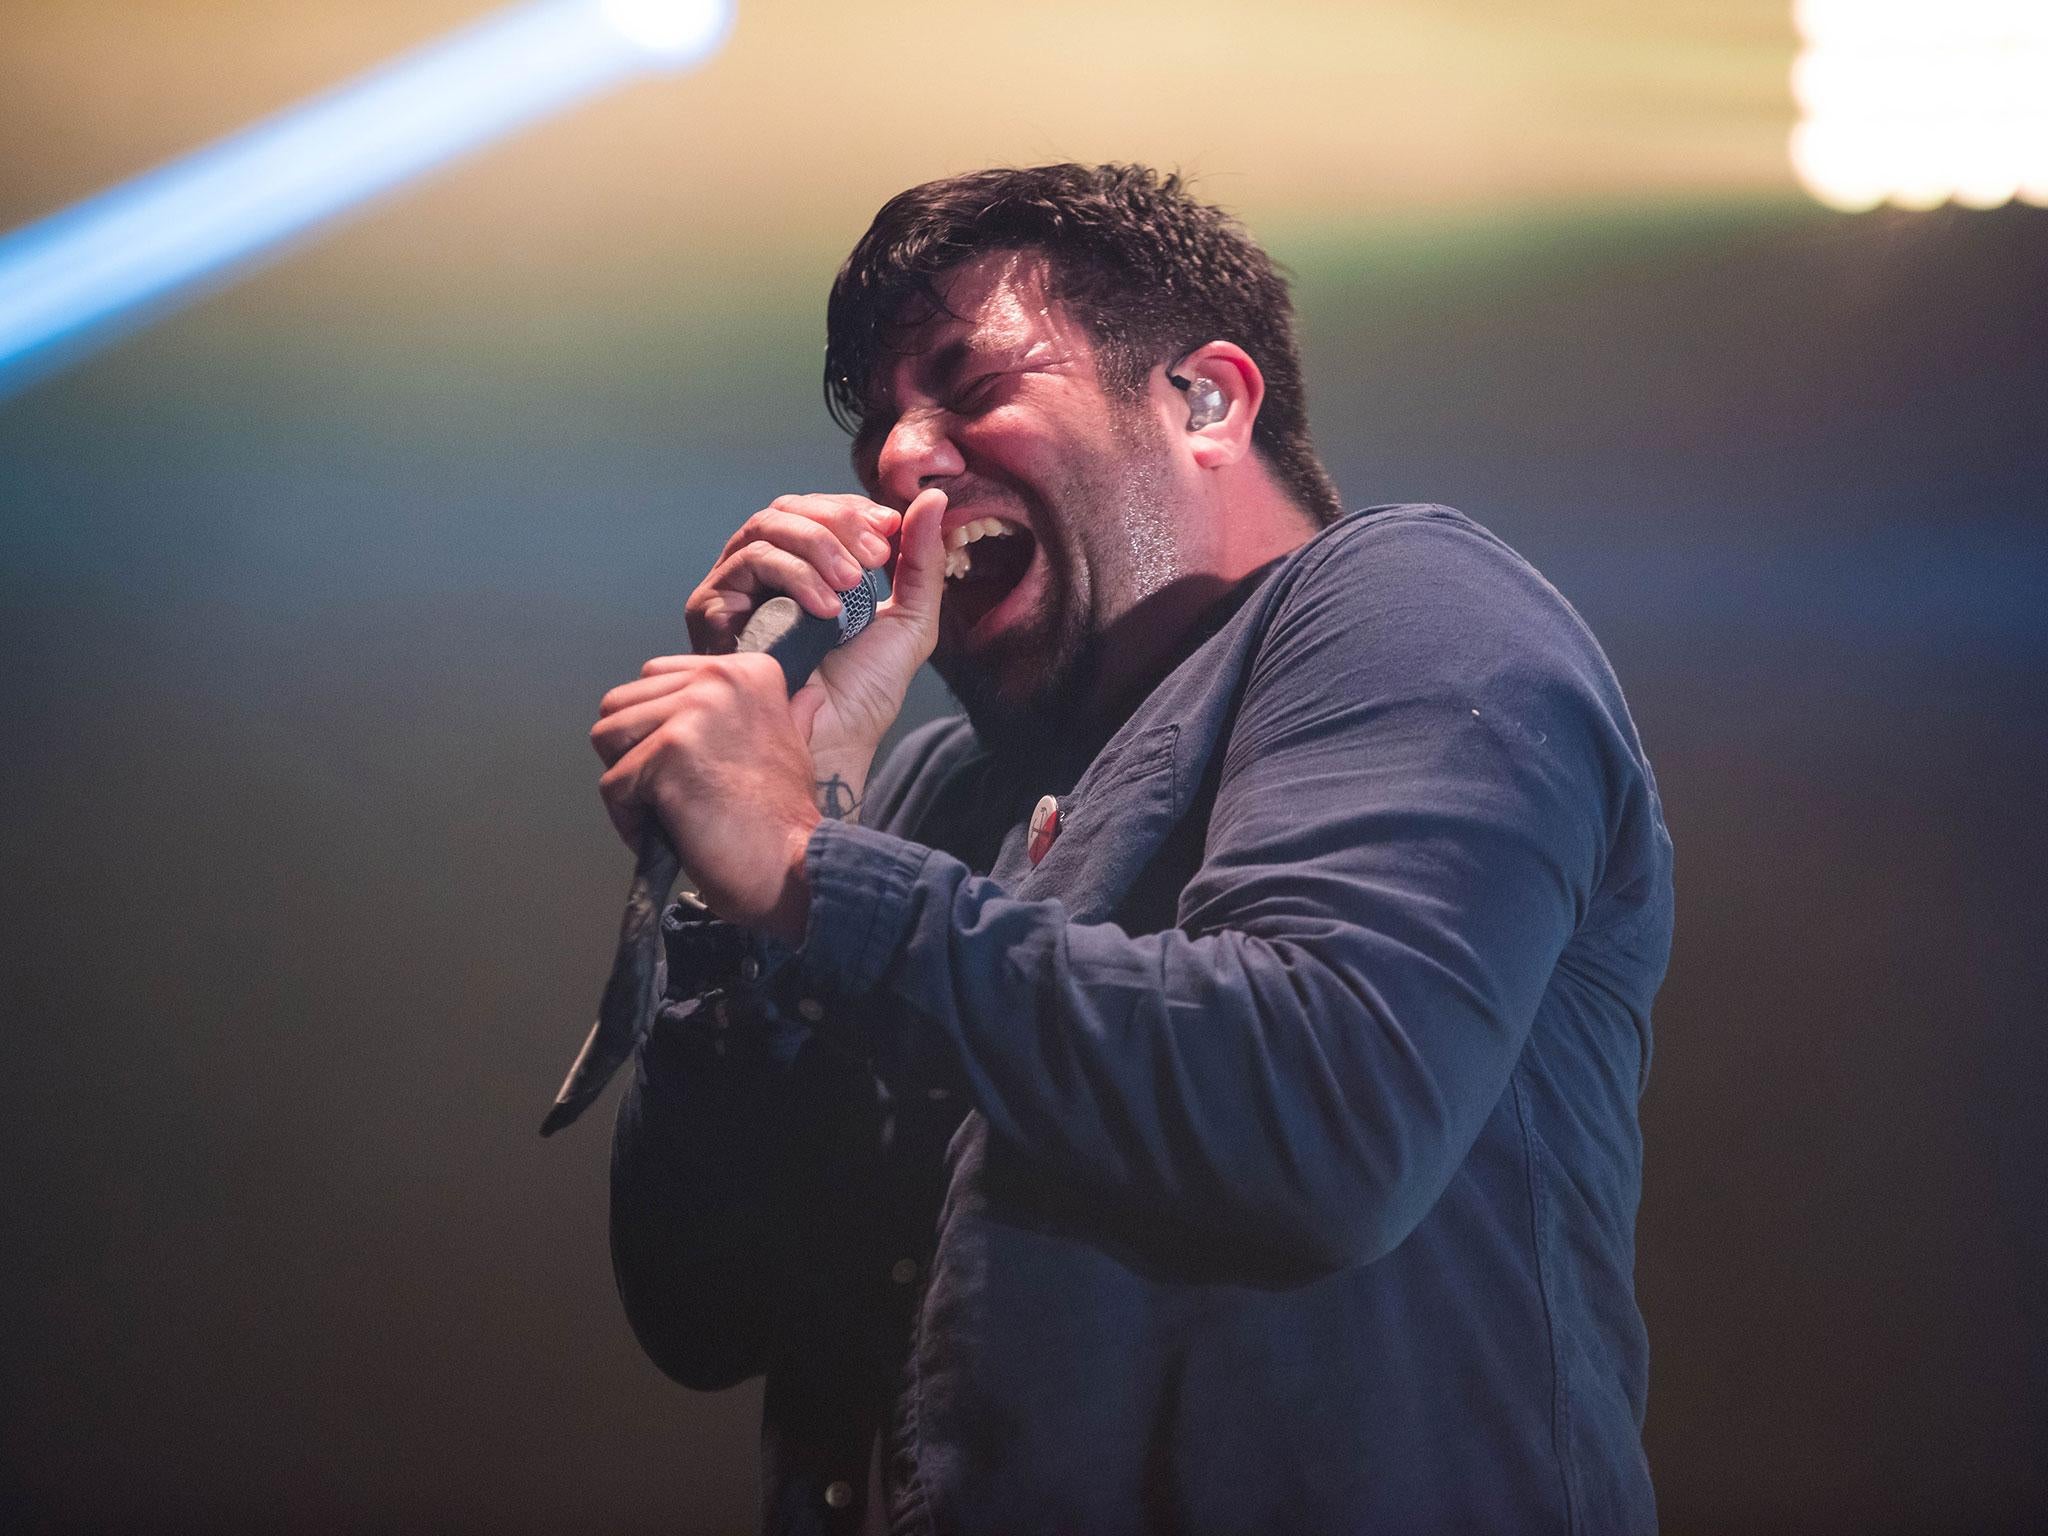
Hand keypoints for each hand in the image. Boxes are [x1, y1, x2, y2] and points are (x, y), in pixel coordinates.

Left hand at [590, 651, 819, 940]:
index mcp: (746, 670)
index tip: (689, 764)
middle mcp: (718, 678)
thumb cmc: (787, 815)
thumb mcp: (793, 746)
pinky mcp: (667, 752)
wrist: (792, 865)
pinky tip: (668, 834)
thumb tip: (807, 696)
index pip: (654, 677)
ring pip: (606, 736)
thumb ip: (786, 715)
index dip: (657, 726)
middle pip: (621, 703)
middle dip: (633, 751)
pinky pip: (611, 784)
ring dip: (627, 781)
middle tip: (671, 791)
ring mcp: (691, 712)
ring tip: (665, 810)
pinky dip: (629, 819)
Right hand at [682, 487, 948, 799]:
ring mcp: (735, 588)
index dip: (853, 509)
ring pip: (765, 528)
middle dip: (836, 522)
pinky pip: (748, 564)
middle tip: (874, 556)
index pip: (818, 509)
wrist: (835, 740)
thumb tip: (935, 499)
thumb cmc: (866, 691)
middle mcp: (764, 573)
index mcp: (806, 568)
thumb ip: (922, 560)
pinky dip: (792, 576)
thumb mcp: (910, 618)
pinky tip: (824, 610)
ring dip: (817, 546)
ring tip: (850, 586)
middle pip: (787, 509)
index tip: (890, 528)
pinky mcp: (712, 609)